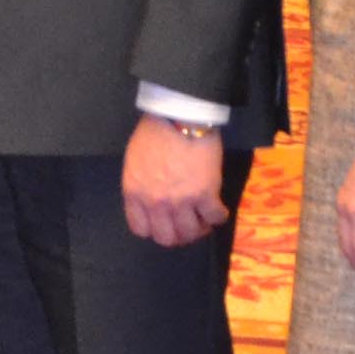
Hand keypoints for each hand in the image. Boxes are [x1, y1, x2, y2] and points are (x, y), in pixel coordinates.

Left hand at [123, 119, 228, 246]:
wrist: (180, 116)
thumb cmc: (155, 131)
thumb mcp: (135, 160)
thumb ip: (140, 183)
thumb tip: (151, 196)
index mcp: (135, 193)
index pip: (141, 229)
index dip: (155, 230)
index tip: (165, 224)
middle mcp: (155, 203)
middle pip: (167, 237)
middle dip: (178, 234)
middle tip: (187, 224)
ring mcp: (180, 202)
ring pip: (191, 233)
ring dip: (200, 228)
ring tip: (205, 218)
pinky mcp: (205, 195)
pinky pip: (214, 217)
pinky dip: (219, 217)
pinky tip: (219, 210)